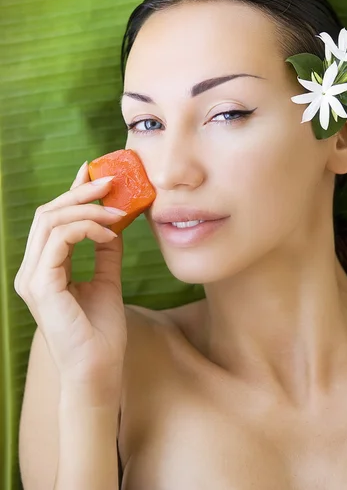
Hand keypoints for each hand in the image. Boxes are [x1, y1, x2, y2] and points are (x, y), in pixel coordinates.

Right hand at [14, 162, 127, 403]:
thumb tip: (115, 223)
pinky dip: (87, 228)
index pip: (53, 221)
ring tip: (118, 212)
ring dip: (88, 209)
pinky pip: (61, 239)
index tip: (94, 172)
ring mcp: (33, 277)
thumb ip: (106, 252)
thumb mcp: (107, 280)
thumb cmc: (102, 331)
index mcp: (44, 269)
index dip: (72, 193)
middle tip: (112, 182)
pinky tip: (110, 234)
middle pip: (49, 214)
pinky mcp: (42, 285)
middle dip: (81, 192)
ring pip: (52, 221)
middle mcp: (32, 270)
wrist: (100, 370)